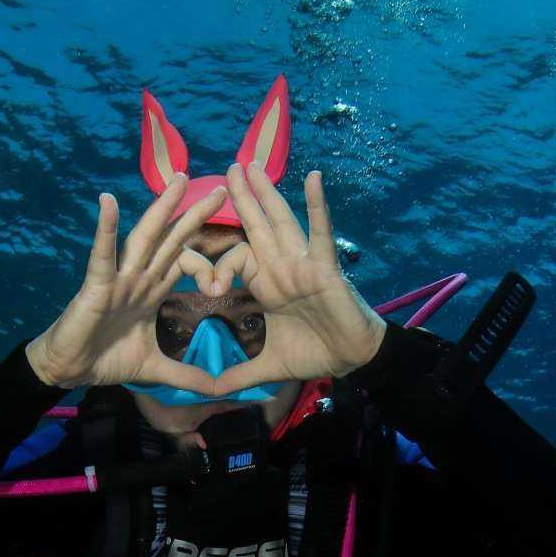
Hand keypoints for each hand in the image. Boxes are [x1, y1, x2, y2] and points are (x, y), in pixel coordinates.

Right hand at [28, 175, 224, 392]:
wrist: (70, 369)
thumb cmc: (106, 359)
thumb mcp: (156, 369)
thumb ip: (186, 376)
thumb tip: (218, 389)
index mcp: (152, 290)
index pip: (184, 263)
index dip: (207, 265)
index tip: (223, 282)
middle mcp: (138, 277)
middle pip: (171, 239)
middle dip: (194, 215)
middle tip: (222, 190)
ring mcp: (118, 278)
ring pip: (144, 237)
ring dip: (162, 208)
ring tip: (179, 181)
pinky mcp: (96, 285)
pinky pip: (102, 254)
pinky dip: (105, 228)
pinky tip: (109, 201)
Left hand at [199, 163, 386, 395]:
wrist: (352, 360)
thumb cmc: (316, 353)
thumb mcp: (267, 366)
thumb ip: (238, 373)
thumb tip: (209, 390)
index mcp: (267, 284)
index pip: (234, 261)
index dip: (214, 267)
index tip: (203, 287)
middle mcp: (282, 267)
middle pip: (256, 227)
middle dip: (241, 199)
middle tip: (227, 170)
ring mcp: (303, 264)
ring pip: (280, 222)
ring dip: (267, 193)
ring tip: (252, 166)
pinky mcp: (325, 267)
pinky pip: (319, 232)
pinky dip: (317, 205)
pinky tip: (312, 178)